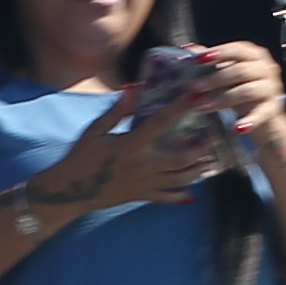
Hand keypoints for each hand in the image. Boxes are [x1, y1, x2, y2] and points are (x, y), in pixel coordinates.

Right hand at [38, 88, 225, 211]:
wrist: (70, 190)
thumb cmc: (81, 156)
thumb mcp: (95, 130)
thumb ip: (117, 111)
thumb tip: (133, 87)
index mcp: (132, 145)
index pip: (162, 122)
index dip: (181, 106)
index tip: (197, 94)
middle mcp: (143, 166)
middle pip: (182, 159)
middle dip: (202, 148)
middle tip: (216, 137)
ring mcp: (144, 184)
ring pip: (180, 180)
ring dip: (198, 170)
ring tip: (212, 161)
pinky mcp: (141, 196)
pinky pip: (167, 197)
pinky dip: (181, 195)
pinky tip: (193, 192)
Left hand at [188, 41, 285, 141]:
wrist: (259, 113)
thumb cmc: (239, 88)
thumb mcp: (224, 73)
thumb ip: (209, 61)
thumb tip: (189, 48)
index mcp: (253, 54)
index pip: (237, 49)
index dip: (219, 53)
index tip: (200, 59)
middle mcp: (265, 68)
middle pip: (241, 70)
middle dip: (215, 79)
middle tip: (195, 87)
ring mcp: (271, 87)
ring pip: (248, 91)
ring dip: (224, 99)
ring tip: (204, 106)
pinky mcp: (273, 107)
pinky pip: (261, 113)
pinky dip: (249, 121)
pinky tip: (236, 128)